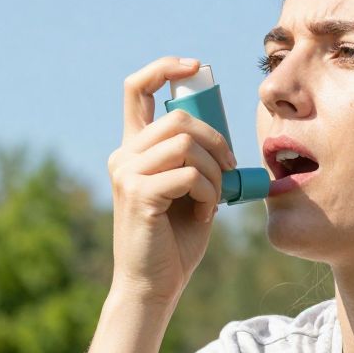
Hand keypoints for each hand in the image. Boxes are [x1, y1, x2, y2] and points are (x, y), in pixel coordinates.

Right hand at [106, 57, 235, 306]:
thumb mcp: (189, 190)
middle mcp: (124, 155)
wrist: (154, 285)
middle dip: (216, 139)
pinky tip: (206, 212)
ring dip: (215, 170)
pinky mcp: (139, 194)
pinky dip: (209, 191)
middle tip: (229, 169)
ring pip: (187, 143)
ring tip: (214, 196)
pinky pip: (189, 174)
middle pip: (179, 117)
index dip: (165, 68)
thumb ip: (196, 159)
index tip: (193, 67)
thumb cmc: (174, 241)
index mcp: (133, 149)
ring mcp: (127, 173)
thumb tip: (221, 136)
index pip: (137, 88)